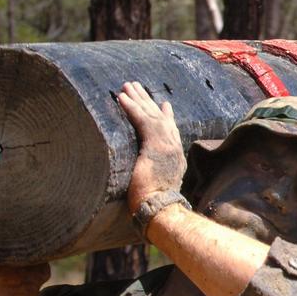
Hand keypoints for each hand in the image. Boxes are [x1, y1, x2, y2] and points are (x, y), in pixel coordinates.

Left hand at [117, 81, 186, 212]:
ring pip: (151, 116)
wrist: (161, 210)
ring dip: (138, 99)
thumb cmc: (155, 207)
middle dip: (148, 101)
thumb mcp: (157, 187)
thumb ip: (153, 176)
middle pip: (161, 118)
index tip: (163, 104)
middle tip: (137, 86)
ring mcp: (167, 146)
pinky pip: (142, 121)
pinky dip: (131, 108)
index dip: (165, 116)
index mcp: (175, 158)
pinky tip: (121, 97)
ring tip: (126, 85)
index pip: (171, 132)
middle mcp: (174, 148)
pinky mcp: (155, 145)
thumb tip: (144, 178)